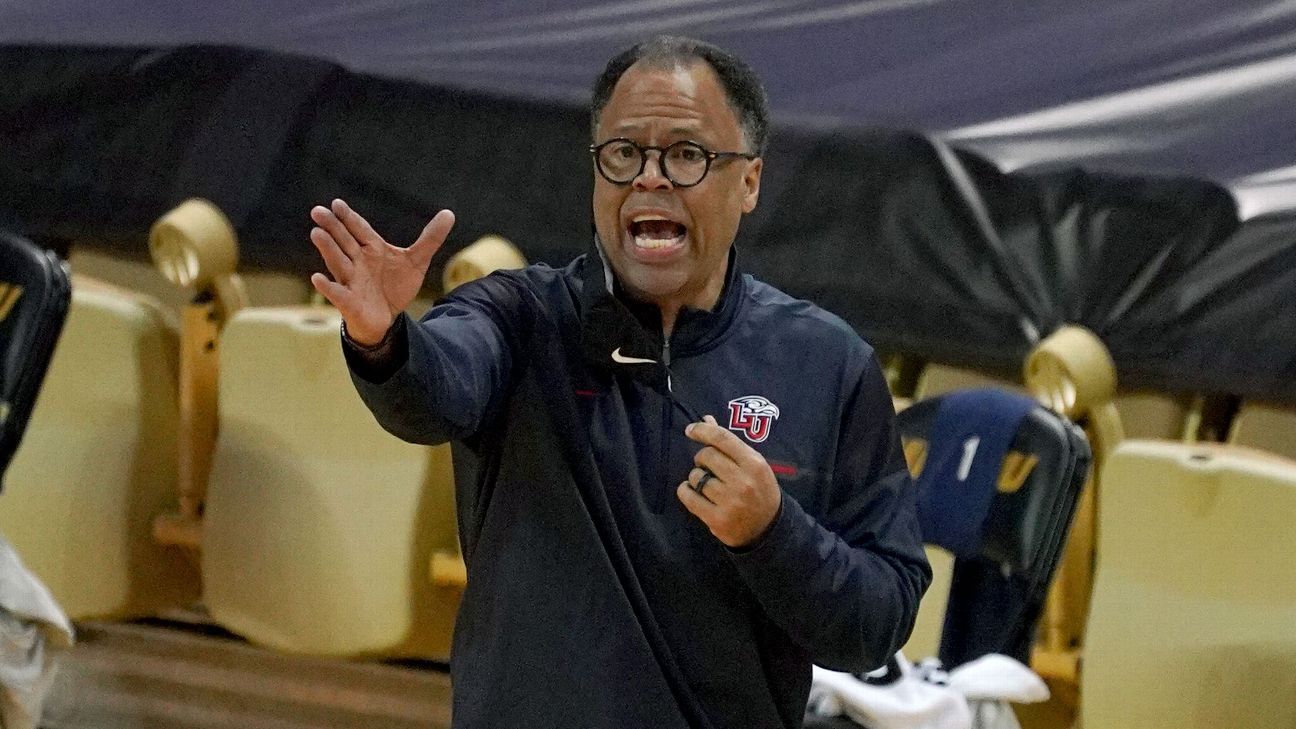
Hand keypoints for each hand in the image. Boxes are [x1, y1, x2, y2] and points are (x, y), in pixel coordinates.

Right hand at [309, 199, 455, 344]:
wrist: (388, 317)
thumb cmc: (395, 286)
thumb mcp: (416, 261)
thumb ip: (430, 238)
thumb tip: (449, 214)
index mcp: (371, 249)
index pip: (359, 229)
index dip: (349, 217)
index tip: (337, 203)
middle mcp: (357, 262)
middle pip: (343, 241)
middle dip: (332, 227)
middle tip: (318, 211)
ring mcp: (351, 281)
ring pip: (338, 262)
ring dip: (327, 248)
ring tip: (316, 233)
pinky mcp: (349, 301)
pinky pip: (336, 293)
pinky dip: (327, 286)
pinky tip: (317, 278)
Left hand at [677, 415, 782, 547]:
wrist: (769, 529)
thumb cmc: (759, 490)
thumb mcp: (753, 465)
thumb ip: (730, 444)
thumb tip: (706, 419)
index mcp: (754, 464)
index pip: (723, 439)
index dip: (703, 430)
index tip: (691, 430)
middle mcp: (742, 482)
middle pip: (706, 456)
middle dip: (702, 458)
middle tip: (707, 465)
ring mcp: (729, 502)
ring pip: (696, 476)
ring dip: (696, 476)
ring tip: (706, 482)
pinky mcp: (716, 519)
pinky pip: (689, 497)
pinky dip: (685, 491)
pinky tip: (691, 491)